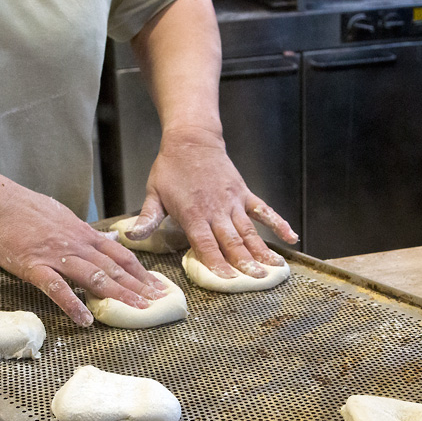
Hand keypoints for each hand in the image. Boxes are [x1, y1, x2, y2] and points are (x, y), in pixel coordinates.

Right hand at [0, 178, 165, 325]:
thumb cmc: (27, 210)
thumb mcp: (65, 217)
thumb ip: (88, 233)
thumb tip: (110, 239)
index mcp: (84, 234)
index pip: (120, 255)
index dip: (141, 272)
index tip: (157, 287)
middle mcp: (76, 245)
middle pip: (113, 268)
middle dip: (138, 287)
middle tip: (157, 303)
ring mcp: (56, 256)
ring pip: (93, 277)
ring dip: (117, 294)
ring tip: (135, 310)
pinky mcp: (34, 266)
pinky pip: (57, 288)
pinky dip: (72, 305)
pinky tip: (85, 320)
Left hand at [128, 126, 298, 278]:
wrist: (191, 139)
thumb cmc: (170, 168)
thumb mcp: (152, 193)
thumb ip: (146, 218)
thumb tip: (130, 236)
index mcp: (193, 213)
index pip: (206, 244)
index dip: (217, 263)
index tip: (228, 280)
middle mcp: (216, 210)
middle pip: (232, 241)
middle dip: (244, 263)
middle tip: (257, 281)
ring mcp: (233, 201)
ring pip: (249, 231)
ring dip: (262, 251)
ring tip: (275, 269)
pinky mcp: (244, 193)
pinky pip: (264, 210)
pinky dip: (278, 223)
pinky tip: (291, 238)